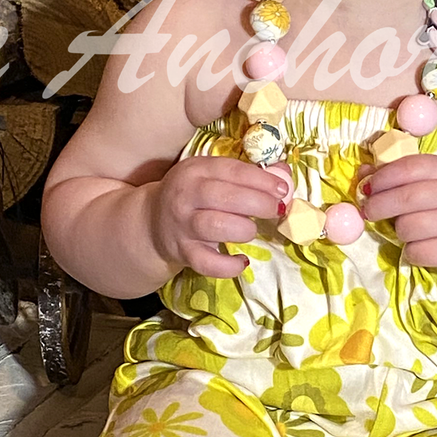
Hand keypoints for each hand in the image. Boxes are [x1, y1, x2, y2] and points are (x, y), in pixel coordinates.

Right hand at [147, 156, 289, 278]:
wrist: (152, 222)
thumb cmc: (193, 196)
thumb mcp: (211, 176)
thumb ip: (246, 175)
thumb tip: (284, 173)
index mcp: (196, 170)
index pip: (232, 170)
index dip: (261, 180)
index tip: (282, 190)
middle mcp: (186, 195)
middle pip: (225, 197)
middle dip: (258, 203)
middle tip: (276, 210)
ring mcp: (183, 225)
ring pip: (215, 226)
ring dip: (243, 229)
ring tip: (251, 229)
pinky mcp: (183, 252)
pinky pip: (207, 263)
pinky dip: (228, 266)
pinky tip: (242, 261)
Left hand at [359, 153, 436, 278]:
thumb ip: (407, 176)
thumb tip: (364, 173)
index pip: (409, 167)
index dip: (382, 177)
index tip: (368, 187)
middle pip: (403, 197)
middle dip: (378, 205)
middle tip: (370, 211)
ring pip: (406, 226)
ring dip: (399, 231)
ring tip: (411, 231)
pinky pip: (415, 251)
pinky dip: (412, 252)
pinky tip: (423, 248)